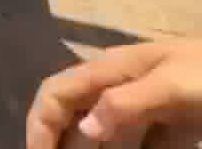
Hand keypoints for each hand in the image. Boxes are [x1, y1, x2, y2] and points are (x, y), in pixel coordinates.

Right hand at [27, 39, 201, 148]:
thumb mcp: (173, 85)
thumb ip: (127, 102)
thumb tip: (86, 128)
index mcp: (112, 70)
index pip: (56, 94)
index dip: (39, 126)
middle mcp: (120, 88)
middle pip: (74, 118)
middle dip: (60, 145)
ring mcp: (146, 108)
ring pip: (102, 136)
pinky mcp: (172, 127)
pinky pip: (138, 147)